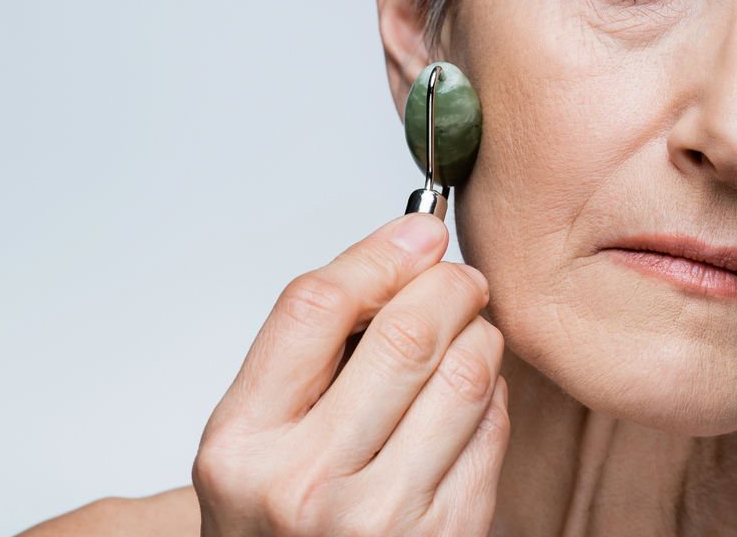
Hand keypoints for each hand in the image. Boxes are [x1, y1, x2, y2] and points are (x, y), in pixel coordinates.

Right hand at [192, 213, 508, 535]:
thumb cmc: (278, 521)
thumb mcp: (256, 437)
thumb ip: (313, 350)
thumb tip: (406, 249)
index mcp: (243, 444)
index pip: (315, 306)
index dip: (378, 252)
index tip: (416, 230)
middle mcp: (306, 485)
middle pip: (406, 333)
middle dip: (449, 284)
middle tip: (459, 277)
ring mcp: (382, 518)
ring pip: (466, 374)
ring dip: (481, 334)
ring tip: (467, 333)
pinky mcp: (447, 536)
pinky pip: (493, 428)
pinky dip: (493, 393)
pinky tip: (470, 397)